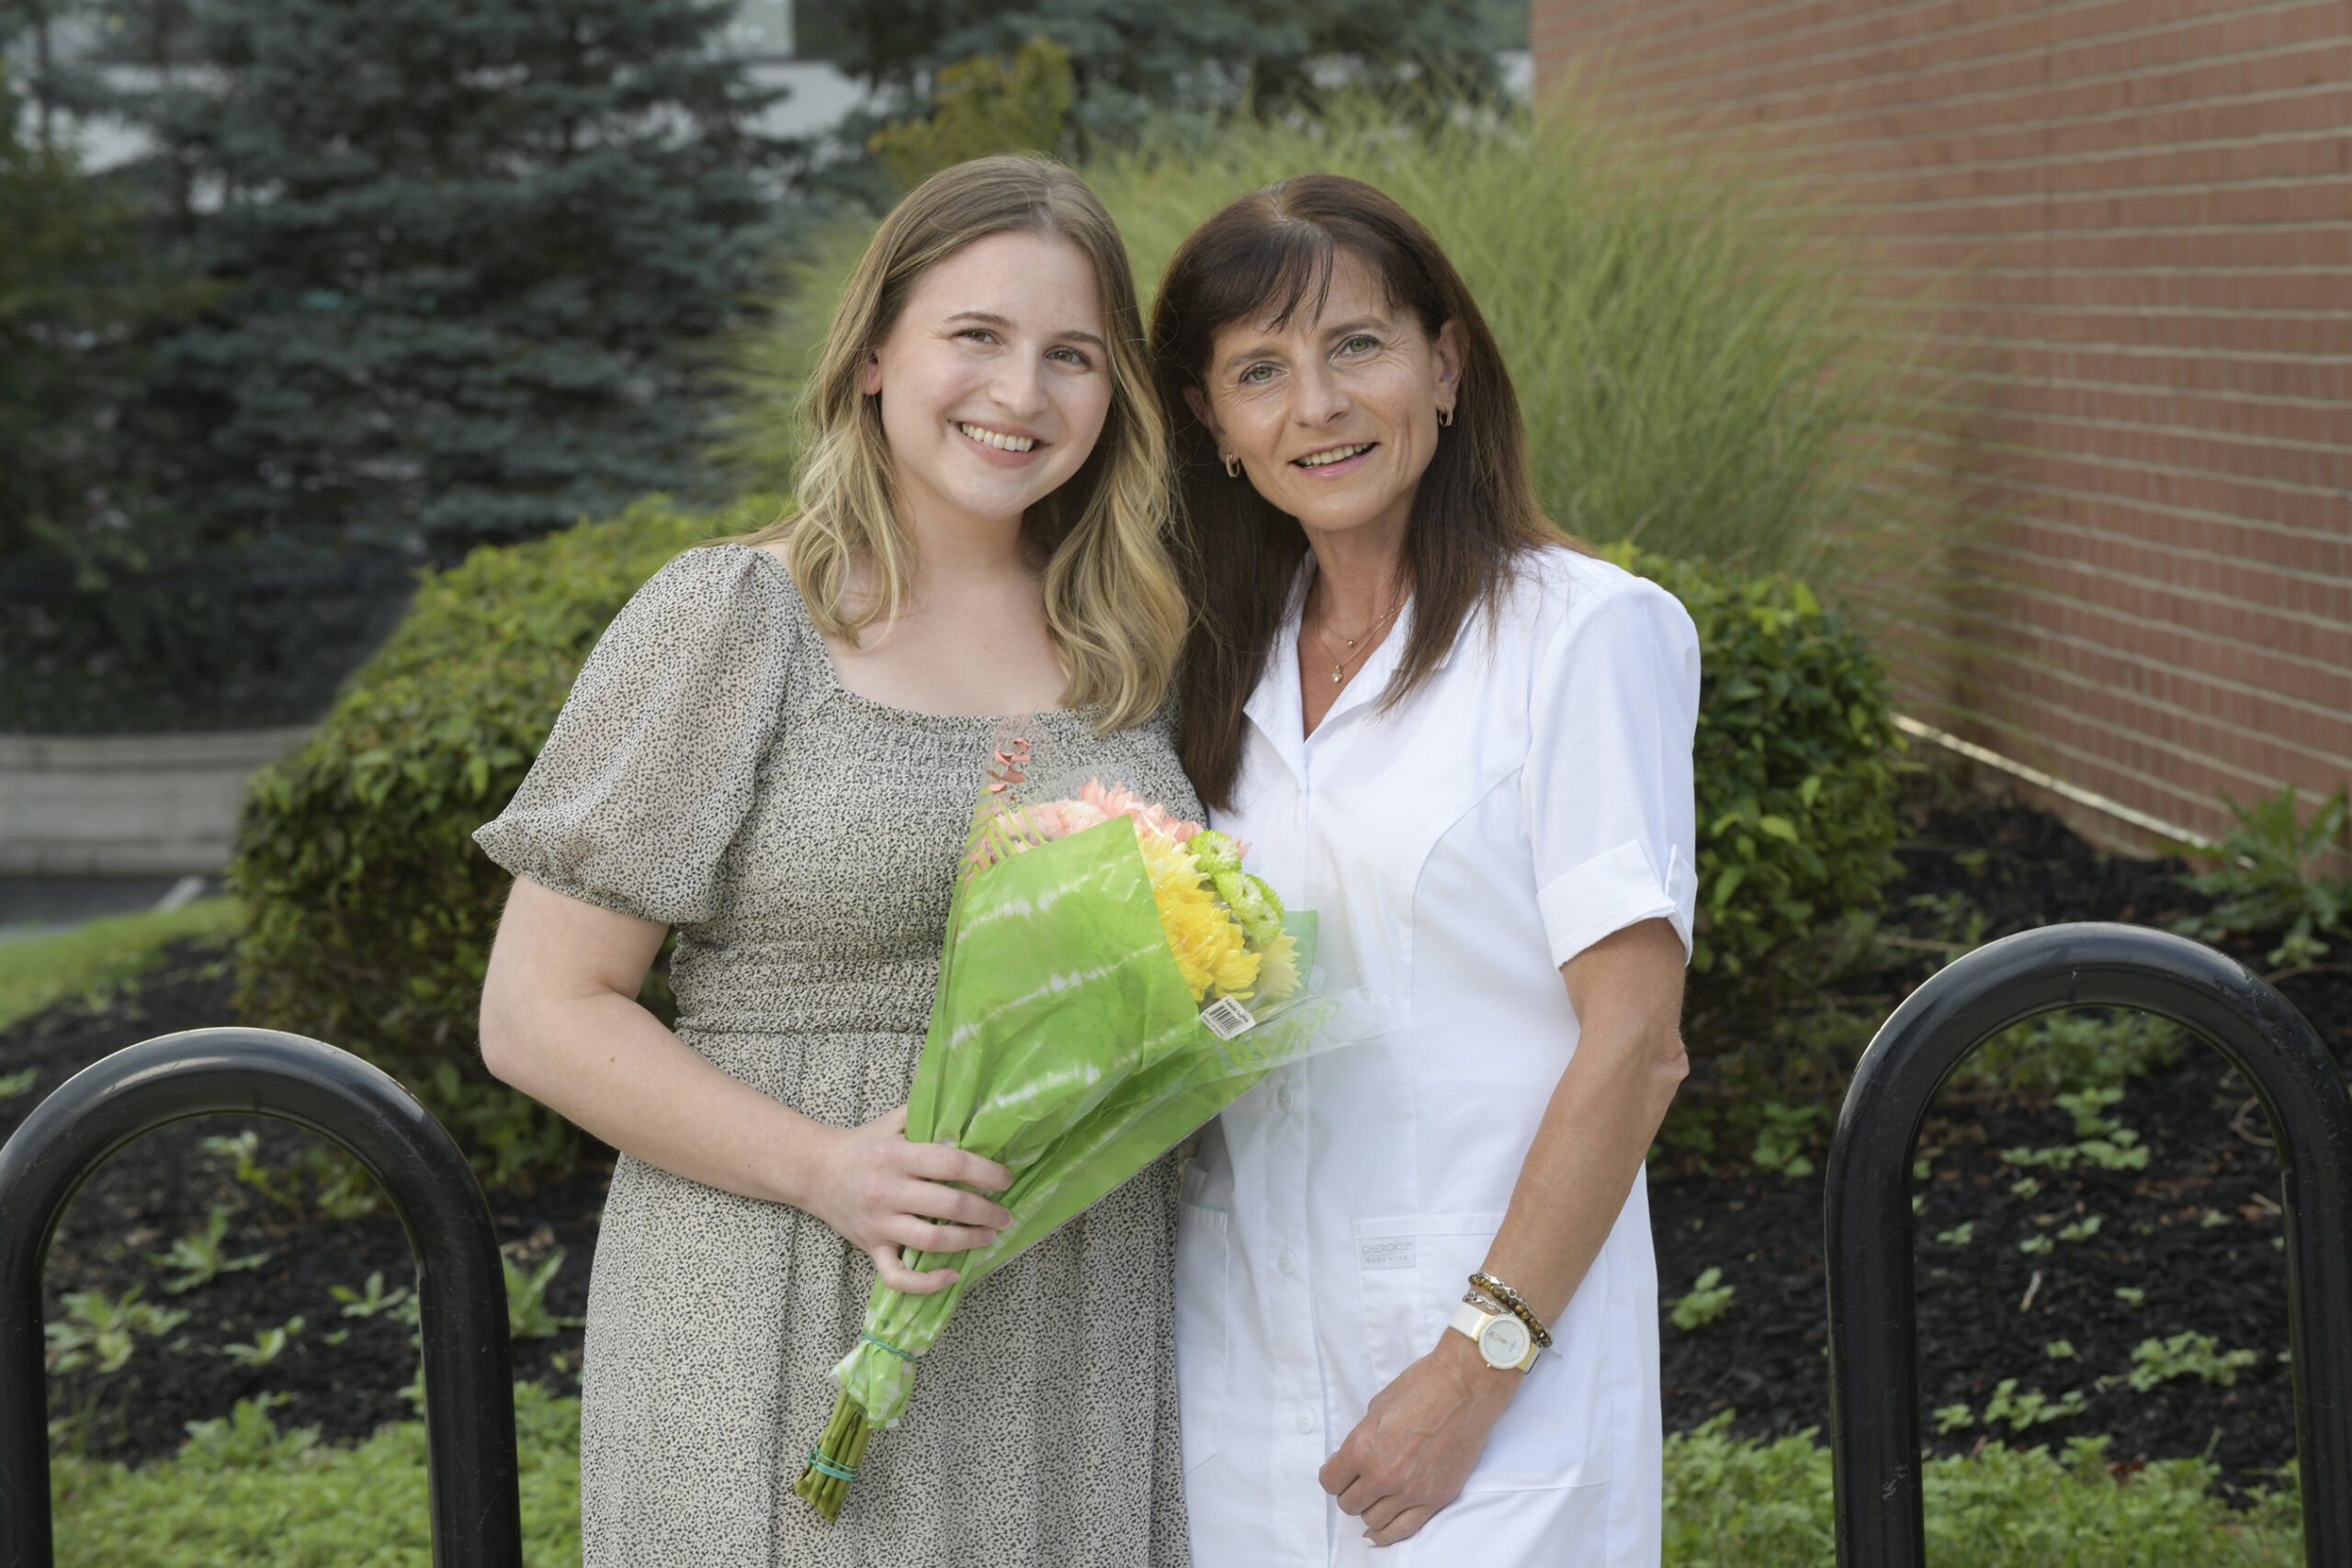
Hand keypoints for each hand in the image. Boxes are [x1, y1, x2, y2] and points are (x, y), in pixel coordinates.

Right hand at [800, 1106, 1013, 1293]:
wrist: (815, 1172)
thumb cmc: (863, 1146)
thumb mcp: (893, 1121)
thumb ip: (928, 1114)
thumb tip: (971, 1113)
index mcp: (897, 1156)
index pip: (951, 1164)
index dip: (986, 1173)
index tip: (1005, 1180)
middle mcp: (888, 1191)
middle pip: (949, 1205)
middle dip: (986, 1212)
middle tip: (1005, 1214)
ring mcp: (879, 1224)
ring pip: (931, 1241)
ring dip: (968, 1241)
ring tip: (990, 1235)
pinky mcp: (871, 1248)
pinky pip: (898, 1276)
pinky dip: (927, 1282)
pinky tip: (952, 1275)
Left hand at [1319, 1331, 1517, 1546]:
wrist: (1464, 1387)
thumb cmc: (1423, 1387)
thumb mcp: (1377, 1406)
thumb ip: (1364, 1437)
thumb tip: (1360, 1456)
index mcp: (1362, 1448)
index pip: (1330, 1481)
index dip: (1332, 1476)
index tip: (1337, 1473)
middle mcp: (1383, 1475)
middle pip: (1349, 1504)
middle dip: (1349, 1493)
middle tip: (1357, 1483)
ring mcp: (1410, 1491)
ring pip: (1373, 1520)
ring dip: (1369, 1510)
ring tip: (1374, 1499)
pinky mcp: (1435, 1498)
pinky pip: (1403, 1530)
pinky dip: (1387, 1535)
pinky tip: (1379, 1533)